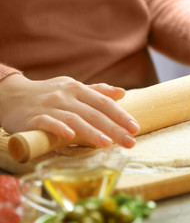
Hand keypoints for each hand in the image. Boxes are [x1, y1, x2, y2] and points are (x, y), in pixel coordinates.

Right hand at [0, 74, 139, 147]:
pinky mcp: (32, 118)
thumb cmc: (48, 93)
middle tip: (130, 142)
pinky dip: (58, 128)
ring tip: (108, 143)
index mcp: (78, 89)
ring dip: (91, 131)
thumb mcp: (73, 88)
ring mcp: (49, 106)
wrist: (11, 94)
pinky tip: (70, 136)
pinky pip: (47, 122)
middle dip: (114, 128)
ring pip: (74, 119)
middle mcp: (66, 96)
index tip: (135, 128)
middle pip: (93, 113)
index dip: (121, 115)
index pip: (104, 102)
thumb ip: (97, 91)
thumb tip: (122, 93)